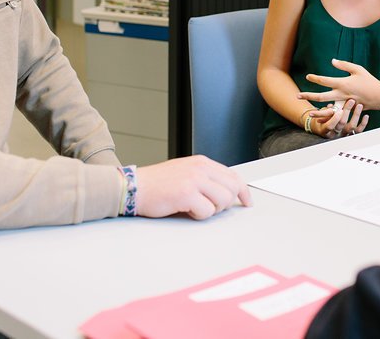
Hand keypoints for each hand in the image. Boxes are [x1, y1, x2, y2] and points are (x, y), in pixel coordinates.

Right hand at [135, 156, 252, 219]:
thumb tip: (226, 192)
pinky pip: (207, 211)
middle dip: (225, 203)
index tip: (246, 202)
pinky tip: (187, 211)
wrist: (134, 187)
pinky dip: (199, 216)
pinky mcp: (186, 193)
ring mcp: (194, 180)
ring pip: (223, 201)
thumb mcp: (185, 173)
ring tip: (196, 208)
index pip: (233, 176)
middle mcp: (200, 168)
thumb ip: (205, 178)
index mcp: (202, 162)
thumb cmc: (157, 184)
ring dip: (212, 210)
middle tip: (210, 208)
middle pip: (232, 189)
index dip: (243, 191)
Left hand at [300, 58, 379, 108]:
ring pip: (327, 108)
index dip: (315, 78)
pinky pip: (336, 113)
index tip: (308, 76)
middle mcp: (341, 94)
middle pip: (321, 96)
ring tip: (308, 113)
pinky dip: (328, 115)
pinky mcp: (348, 110)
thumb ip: (344, 65)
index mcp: (343, 83)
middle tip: (297, 96)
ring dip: (317, 111)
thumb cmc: (368, 80)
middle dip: (308, 96)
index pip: (325, 81)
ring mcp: (344, 104)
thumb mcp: (357, 69)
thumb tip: (332, 61)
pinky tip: (323, 116)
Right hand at [311, 99, 368, 138]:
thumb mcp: (320, 115)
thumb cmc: (322, 119)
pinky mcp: (351, 134)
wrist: (325, 128)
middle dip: (347, 111)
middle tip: (351, 101)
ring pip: (351, 126)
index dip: (334, 119)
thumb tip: (331, 106)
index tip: (339, 110)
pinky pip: (358, 131)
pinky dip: (363, 124)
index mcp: (325, 129)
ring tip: (359, 105)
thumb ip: (325, 111)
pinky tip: (366, 116)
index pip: (330, 126)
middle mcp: (335, 133)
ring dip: (356, 115)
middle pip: (341, 123)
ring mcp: (343, 134)